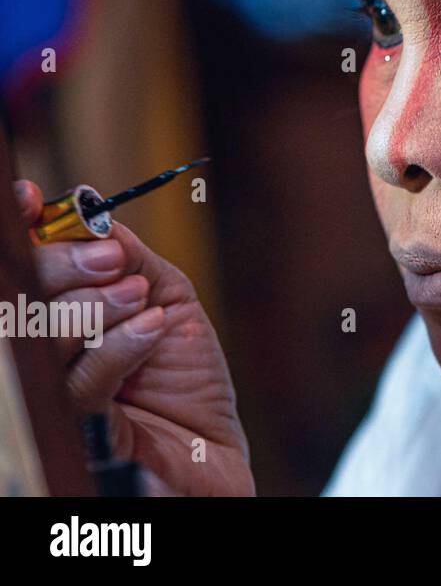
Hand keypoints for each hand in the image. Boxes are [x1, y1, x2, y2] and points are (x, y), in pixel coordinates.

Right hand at [13, 180, 253, 495]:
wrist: (211, 450)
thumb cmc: (185, 378)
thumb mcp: (165, 301)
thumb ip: (130, 260)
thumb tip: (98, 220)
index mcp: (54, 313)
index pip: (18, 269)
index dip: (23, 231)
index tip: (31, 200)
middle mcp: (37, 353)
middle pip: (18, 296)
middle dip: (61, 265)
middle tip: (110, 261)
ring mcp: (43, 393)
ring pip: (39, 336)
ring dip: (94, 307)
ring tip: (138, 299)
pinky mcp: (67, 430)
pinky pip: (78, 381)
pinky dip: (117, 346)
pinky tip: (149, 330)